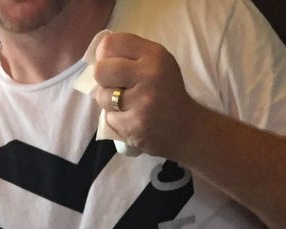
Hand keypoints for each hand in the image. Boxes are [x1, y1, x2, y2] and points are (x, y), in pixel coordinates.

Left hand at [91, 32, 202, 159]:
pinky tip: (132, 119)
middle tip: (116, 87)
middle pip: (101, 70)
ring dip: (110, 103)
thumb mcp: (157, 63)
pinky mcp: (134, 126)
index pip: (110, 44)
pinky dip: (117, 120)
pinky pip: (109, 118)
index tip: (112, 64)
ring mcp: (141, 102)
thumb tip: (98, 57)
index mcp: (154, 54)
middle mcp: (149, 75)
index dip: (105, 55)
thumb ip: (131, 54)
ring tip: (128, 105)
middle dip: (104, 80)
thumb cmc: (167, 92)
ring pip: (102, 96)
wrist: (187, 128)